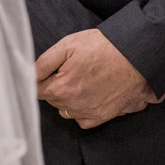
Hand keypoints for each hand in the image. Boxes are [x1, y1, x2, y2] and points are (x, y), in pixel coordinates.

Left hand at [35, 29, 161, 128]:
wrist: (135, 55)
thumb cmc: (102, 47)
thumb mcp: (68, 45)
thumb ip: (43, 63)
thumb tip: (28, 75)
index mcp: (60, 89)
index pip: (37, 90)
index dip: (43, 78)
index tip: (51, 70)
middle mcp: (73, 106)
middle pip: (52, 100)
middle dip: (56, 86)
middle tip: (70, 69)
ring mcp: (88, 114)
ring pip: (66, 110)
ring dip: (68, 99)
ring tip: (81, 80)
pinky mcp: (103, 117)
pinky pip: (83, 120)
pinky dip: (82, 110)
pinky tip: (90, 94)